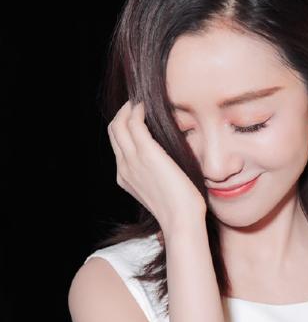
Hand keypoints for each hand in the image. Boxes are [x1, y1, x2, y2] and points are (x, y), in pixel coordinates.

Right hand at [108, 100, 206, 231]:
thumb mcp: (162, 190)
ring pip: (118, 124)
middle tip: (139, 103)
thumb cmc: (180, 208)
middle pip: (113, 131)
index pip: (118, 144)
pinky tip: (148, 105)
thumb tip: (169, 162)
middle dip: (123, 113)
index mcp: (125, 177)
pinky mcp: (147, 153)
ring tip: (143, 100)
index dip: (124, 126)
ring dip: (129, 108)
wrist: (181, 220)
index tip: (138, 116)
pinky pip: (134, 122)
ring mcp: (132, 160)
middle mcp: (124, 167)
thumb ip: (157, 174)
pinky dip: (138, 110)